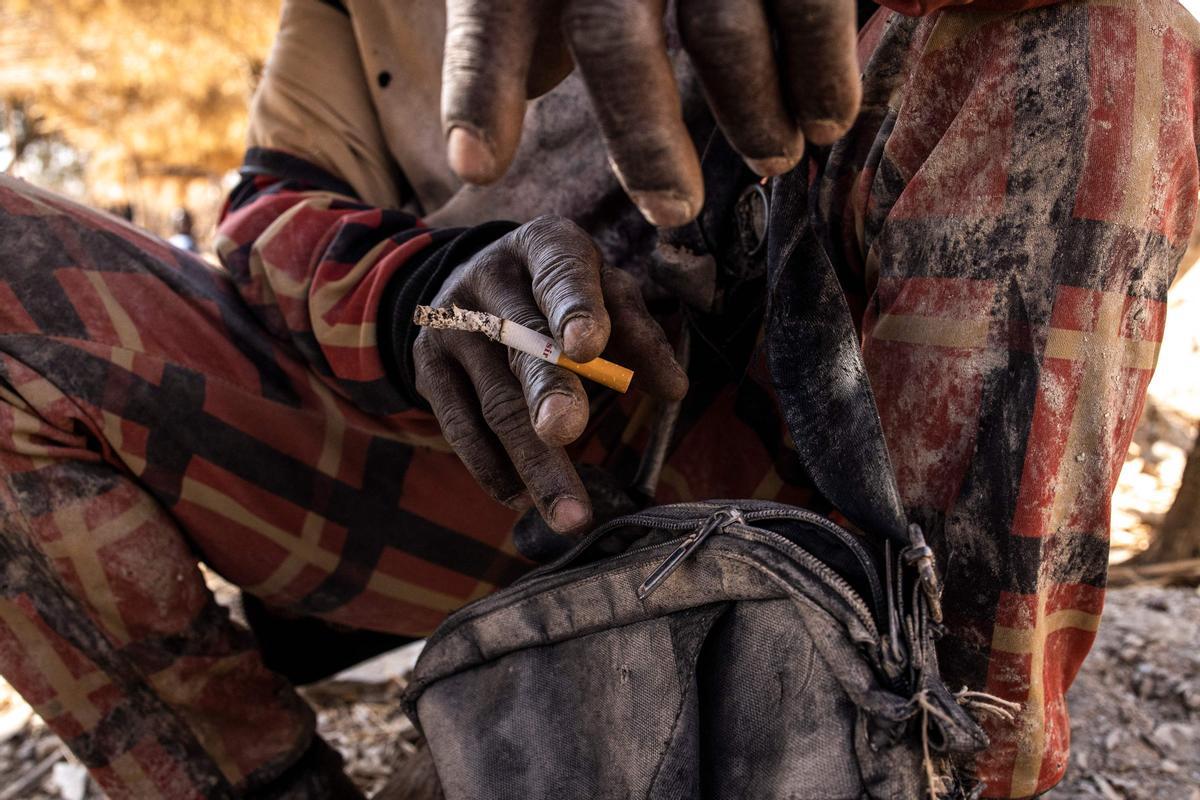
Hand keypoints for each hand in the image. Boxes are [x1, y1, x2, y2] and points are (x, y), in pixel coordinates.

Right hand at [413, 216, 687, 532]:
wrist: (469, 282)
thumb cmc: (560, 294)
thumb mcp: (604, 293)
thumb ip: (637, 335)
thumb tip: (674, 389)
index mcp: (546, 246)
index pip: (561, 275)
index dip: (574, 308)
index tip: (588, 346)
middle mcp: (491, 278)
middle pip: (522, 344)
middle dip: (546, 390)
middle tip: (567, 430)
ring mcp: (453, 323)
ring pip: (495, 401)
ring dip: (533, 462)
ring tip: (569, 513)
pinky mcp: (427, 367)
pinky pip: (459, 427)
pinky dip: (493, 469)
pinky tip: (523, 499)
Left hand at [442, 0, 860, 226]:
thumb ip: (520, 29)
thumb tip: (485, 144)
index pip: (492, 18)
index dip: (480, 91)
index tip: (473, 167)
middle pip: (616, 38)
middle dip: (645, 140)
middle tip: (675, 210)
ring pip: (722, 26)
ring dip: (757, 105)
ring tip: (783, 156)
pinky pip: (811, 0)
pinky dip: (824, 61)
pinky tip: (835, 112)